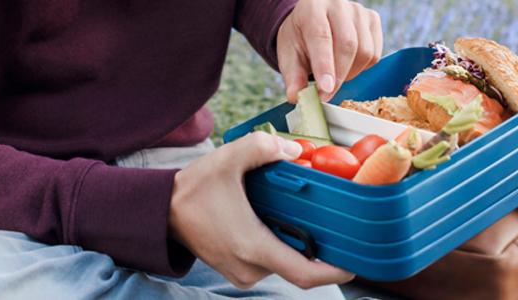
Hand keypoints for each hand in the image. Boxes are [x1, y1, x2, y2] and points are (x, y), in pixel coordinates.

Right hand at [169, 132, 355, 288]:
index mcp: (254, 247)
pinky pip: (271, 261)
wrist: (161, 210)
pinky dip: (282, 244)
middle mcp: (251, 267)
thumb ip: (263, 147)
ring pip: (285, 262)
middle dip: (319, 246)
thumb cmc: (193, 189)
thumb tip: (296, 151)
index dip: (336, 271)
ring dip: (298, 242)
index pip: (306, 274)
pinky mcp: (238, 269)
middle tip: (337, 222)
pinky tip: (282, 220)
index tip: (356, 261)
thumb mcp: (228, 158)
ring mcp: (243, 272)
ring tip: (304, 215)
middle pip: (300, 265)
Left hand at [278, 0, 382, 102]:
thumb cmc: (300, 37)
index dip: (324, 65)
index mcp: (312, 8)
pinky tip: (347, 66)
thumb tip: (295, 96)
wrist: (312, 21)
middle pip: (348, 45)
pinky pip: (374, 53)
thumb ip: (293, 76)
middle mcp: (338, 5)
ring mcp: (359, 11)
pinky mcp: (373, 20)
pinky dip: (361, 68)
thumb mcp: (289, 55)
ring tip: (334, 76)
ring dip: (350, 73)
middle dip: (338, 76)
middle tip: (326, 95)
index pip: (321, 37)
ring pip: (365, 51)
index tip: (325, 89)